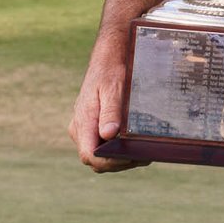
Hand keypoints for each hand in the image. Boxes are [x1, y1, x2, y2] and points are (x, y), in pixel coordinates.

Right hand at [68, 56, 149, 172]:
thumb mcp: (113, 90)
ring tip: (143, 153)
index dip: (109, 162)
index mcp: (83, 121)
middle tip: (144, 157)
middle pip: (94, 159)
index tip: (131, 158)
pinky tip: (135, 146)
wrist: (107, 59)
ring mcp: (85, 129)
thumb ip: (110, 112)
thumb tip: (108, 135)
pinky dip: (117, 151)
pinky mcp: (92, 127)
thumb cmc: (111, 72)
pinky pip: (101, 146)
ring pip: (98, 155)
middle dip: (118, 163)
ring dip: (119, 159)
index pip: (89, 154)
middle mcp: (79, 129)